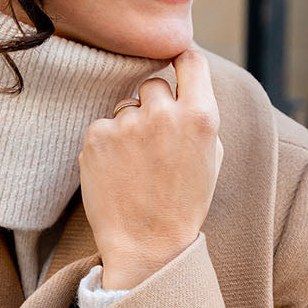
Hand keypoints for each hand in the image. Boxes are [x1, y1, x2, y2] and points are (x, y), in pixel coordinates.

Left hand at [78, 48, 222, 290]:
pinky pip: (103, 126)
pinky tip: (117, 173)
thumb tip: (184, 79)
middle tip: (155, 145)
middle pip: (153, 85)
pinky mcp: (96, 136)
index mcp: (201, 116)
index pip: (191, 60)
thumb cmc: (184, 203)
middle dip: (153, 107)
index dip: (181, 60)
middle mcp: (164, 114)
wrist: (147, 247)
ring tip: (136, 167)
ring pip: (125, 107)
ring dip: (129, 128)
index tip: (174, 65)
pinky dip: (107, 145)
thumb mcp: (210, 157)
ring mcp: (127, 124)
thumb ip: (199, 114)